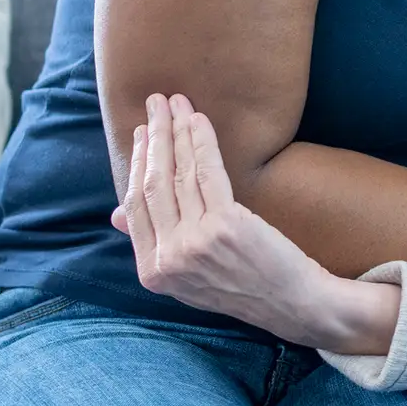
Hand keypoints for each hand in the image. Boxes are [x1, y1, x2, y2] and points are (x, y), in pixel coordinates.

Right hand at [113, 93, 397, 352]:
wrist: (291, 303)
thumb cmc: (242, 284)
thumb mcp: (187, 276)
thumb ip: (154, 244)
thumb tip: (115, 214)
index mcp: (153, 271)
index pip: (135, 207)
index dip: (137, 164)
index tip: (141, 134)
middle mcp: (168, 258)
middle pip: (151, 184)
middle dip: (152, 137)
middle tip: (154, 103)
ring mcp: (195, 242)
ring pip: (177, 174)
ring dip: (175, 131)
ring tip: (176, 102)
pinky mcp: (226, 224)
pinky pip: (208, 173)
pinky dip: (201, 142)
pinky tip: (198, 120)